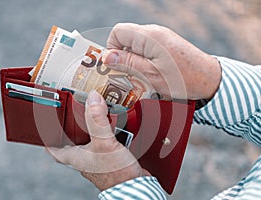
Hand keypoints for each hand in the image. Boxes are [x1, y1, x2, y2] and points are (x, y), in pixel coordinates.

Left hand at [46, 90, 149, 190]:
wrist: (134, 187)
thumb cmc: (115, 173)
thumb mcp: (103, 142)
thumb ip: (97, 119)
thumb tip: (93, 98)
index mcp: (74, 156)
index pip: (52, 146)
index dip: (47, 135)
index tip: (46, 123)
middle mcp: (83, 158)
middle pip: (71, 141)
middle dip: (72, 127)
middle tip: (72, 113)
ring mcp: (96, 159)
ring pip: (89, 140)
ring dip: (91, 128)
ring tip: (94, 114)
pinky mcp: (109, 158)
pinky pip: (104, 142)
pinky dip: (107, 133)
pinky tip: (114, 126)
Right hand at [103, 23, 220, 99]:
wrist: (209, 79)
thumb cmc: (182, 78)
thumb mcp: (150, 74)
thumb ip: (127, 63)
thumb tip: (106, 57)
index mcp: (148, 36)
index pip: (118, 32)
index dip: (111, 48)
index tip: (114, 66)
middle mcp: (154, 32)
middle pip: (126, 38)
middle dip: (121, 57)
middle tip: (125, 76)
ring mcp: (161, 38)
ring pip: (135, 45)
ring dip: (132, 61)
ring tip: (139, 78)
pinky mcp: (166, 45)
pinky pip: (146, 50)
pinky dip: (142, 61)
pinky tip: (149, 75)